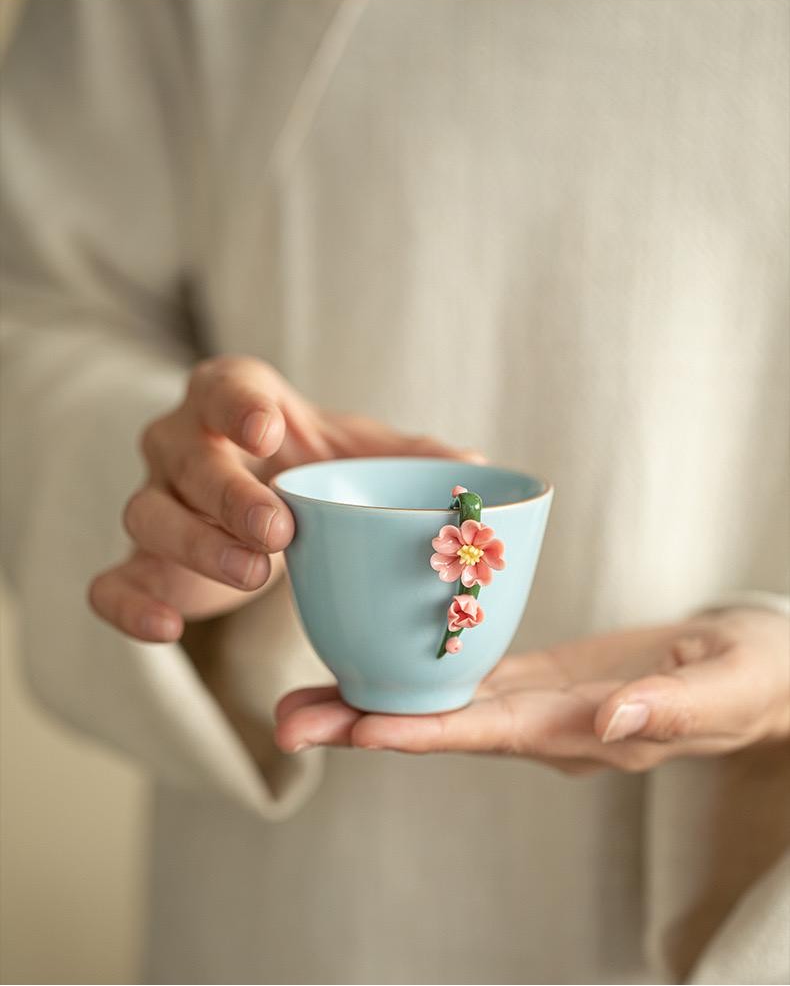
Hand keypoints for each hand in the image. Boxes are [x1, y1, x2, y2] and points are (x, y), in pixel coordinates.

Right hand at [89, 355, 480, 641]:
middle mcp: (181, 445)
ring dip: (194, 546)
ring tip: (257, 577)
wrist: (265, 510)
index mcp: (236, 403)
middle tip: (279, 531)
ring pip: (145, 515)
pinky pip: (110, 581)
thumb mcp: (362, 456)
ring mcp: (155, 503)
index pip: (222, 385)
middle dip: (227, 492)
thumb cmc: (316, 471)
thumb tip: (479, 468)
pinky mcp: (140, 564)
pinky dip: (130, 604)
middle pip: (182, 455)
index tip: (269, 428)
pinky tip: (169, 629)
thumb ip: (414, 460)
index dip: (237, 404)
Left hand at [275, 607, 788, 771]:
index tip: (357, 728)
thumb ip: (671, 709)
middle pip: (444, 725)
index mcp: (586, 733)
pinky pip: (465, 675)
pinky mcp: (535, 677)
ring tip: (299, 699)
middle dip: (366, 724)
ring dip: (371, 702)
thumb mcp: (725, 686)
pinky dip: (413, 671)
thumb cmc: (749, 675)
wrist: (753, 669)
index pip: (491, 733)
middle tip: (287, 721)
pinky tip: (367, 658)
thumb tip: (609, 725)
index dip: (424, 731)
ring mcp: (536, 705)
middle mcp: (546, 727)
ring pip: (442, 703)